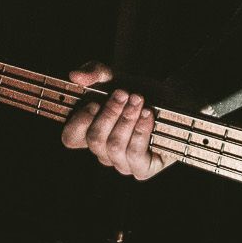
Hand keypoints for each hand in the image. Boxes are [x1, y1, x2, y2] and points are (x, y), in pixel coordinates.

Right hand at [60, 61, 173, 180]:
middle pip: (94, 139)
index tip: (94, 102)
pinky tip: (148, 115)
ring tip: (139, 101)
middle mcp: (103, 152)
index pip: (70, 138)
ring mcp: (121, 163)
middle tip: (124, 93)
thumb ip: (93, 73)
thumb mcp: (114, 77)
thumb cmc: (137, 91)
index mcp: (89, 133)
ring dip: (127, 119)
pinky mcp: (142, 169)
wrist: (171, 99)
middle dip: (110, 113)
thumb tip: (75, 76)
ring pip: (114, 146)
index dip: (78, 122)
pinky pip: (134, 155)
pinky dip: (140, 132)